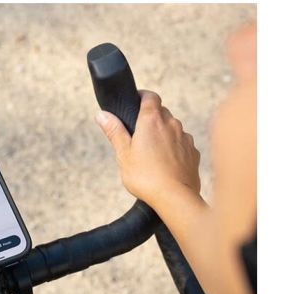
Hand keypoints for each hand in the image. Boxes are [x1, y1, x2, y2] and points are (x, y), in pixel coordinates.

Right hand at [95, 90, 200, 210]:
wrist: (175, 197)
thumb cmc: (146, 176)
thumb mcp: (123, 154)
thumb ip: (114, 131)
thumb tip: (102, 114)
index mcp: (151, 121)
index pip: (150, 96)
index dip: (143, 96)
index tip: (136, 101)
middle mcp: (172, 124)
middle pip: (161, 112)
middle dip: (151, 118)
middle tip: (138, 135)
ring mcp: (185, 138)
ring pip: (173, 128)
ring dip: (163, 134)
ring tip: (152, 153)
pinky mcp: (193, 152)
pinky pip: (182, 143)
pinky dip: (174, 147)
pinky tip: (166, 163)